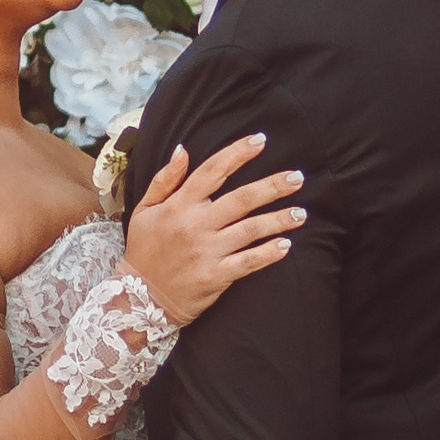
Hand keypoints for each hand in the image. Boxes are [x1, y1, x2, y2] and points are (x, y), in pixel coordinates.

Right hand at [124, 133, 305, 327]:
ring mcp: (207, 252)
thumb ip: (165, 180)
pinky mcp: (216, 276)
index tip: (260, 141)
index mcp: (179, 205)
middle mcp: (196, 225)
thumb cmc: (143, 251)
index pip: (212, 171)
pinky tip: (286, 245)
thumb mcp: (144, 210)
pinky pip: (248, 262)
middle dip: (272, 186)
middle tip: (297, 178)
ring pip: (251, 230)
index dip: (237, 153)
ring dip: (279, 220)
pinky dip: (269, 253)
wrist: (138, 299)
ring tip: (301, 214)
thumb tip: (183, 150)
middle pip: (242, 199)